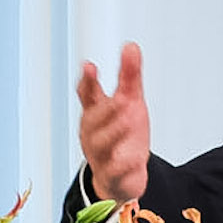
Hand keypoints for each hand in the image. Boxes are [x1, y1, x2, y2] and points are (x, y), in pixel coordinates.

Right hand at [75, 42, 150, 203]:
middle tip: (121, 98)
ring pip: (103, 144)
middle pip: (94, 120)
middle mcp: (94, 133)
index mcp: (96, 113)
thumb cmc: (121, 134)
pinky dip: (124, 165)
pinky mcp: (113, 175)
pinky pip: (115, 171)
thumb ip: (129, 76)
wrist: (121, 177)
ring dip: (115, 132)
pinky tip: (136, 158)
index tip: (90, 66)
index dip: (88, 81)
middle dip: (106, 109)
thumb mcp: (128, 102)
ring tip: (129, 120)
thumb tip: (131, 46)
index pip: (87, 95)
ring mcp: (102, 155)